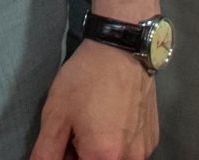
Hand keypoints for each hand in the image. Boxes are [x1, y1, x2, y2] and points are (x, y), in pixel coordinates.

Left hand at [31, 39, 157, 159]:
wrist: (122, 49)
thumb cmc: (87, 78)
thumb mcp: (56, 114)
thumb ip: (46, 151)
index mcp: (103, 156)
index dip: (67, 157)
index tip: (63, 144)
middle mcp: (130, 159)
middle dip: (82, 154)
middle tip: (75, 132)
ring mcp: (144, 150)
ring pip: (115, 159)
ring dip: (99, 151)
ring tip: (92, 123)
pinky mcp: (152, 138)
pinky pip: (130, 152)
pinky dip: (116, 143)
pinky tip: (109, 119)